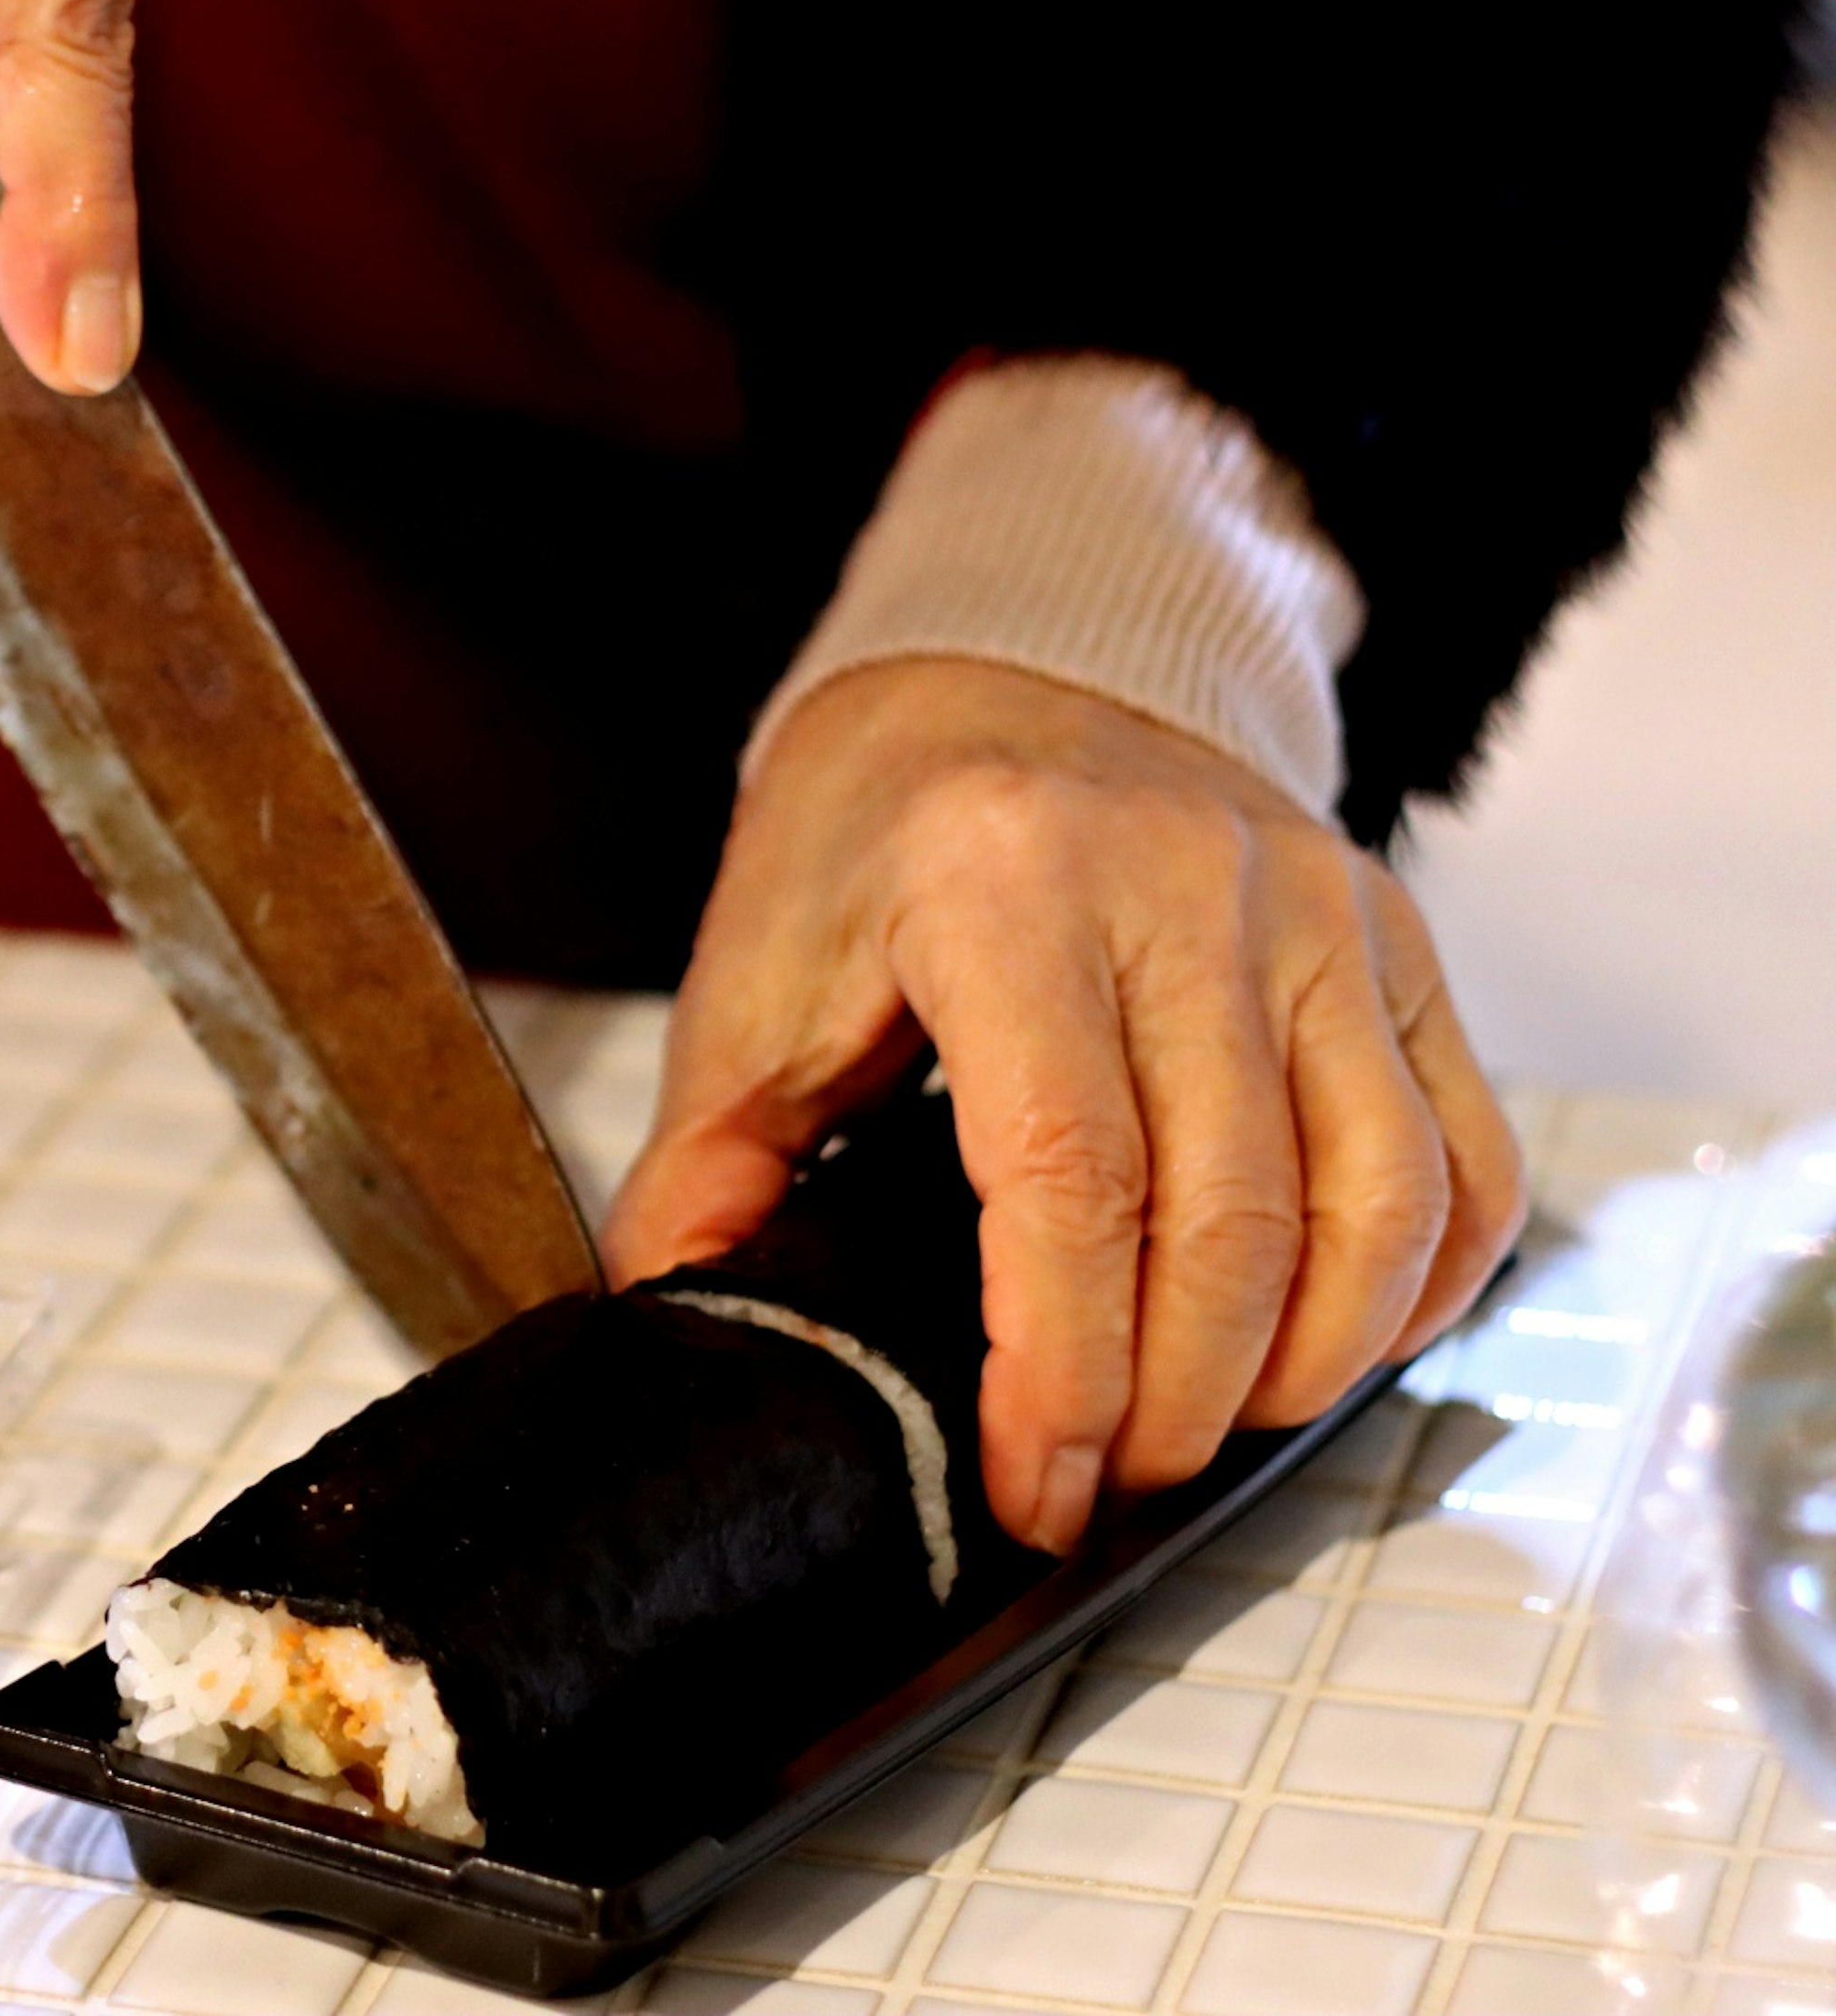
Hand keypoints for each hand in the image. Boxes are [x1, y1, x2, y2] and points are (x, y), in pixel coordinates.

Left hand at [601, 658, 1524, 1554]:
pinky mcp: (1402, 945)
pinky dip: (1415, 1291)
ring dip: (1296, 1366)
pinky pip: (1465, 1158)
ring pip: (1376, 1204)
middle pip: (1228, 1216)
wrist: (1013, 666)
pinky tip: (1316, 1346)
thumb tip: (684, 1319)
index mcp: (1005, 882)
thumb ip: (710, 1156)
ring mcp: (1319, 912)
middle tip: (1097, 1482)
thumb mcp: (757, 968)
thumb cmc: (878, 829)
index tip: (1027, 1482)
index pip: (1069, 1174)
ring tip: (1194, 1429)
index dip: (1059, 1367)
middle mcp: (1190, 887)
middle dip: (1166, 1401)